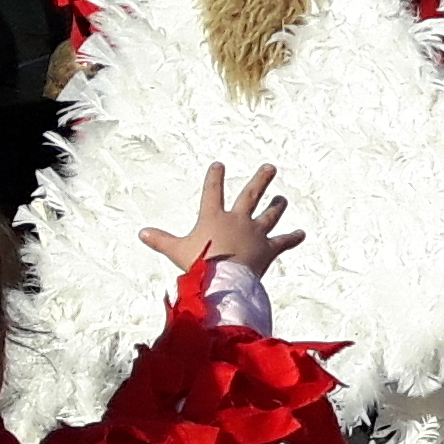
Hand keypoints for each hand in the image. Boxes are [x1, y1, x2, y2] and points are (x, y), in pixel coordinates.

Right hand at [139, 164, 303, 278]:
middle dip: (261, 180)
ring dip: (277, 206)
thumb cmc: (199, 264)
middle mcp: (237, 220)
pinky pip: (283, 241)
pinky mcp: (268, 248)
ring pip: (270, 215)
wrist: (224, 278)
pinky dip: (293, 238)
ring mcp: (255, 232)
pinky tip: (302, 234)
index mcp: (213, 217)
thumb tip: (141, 233)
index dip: (215, 178)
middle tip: (270, 168)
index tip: (218, 165)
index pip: (212, 192)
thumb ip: (161, 241)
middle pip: (251, 195)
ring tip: (282, 199)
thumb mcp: (176, 250)